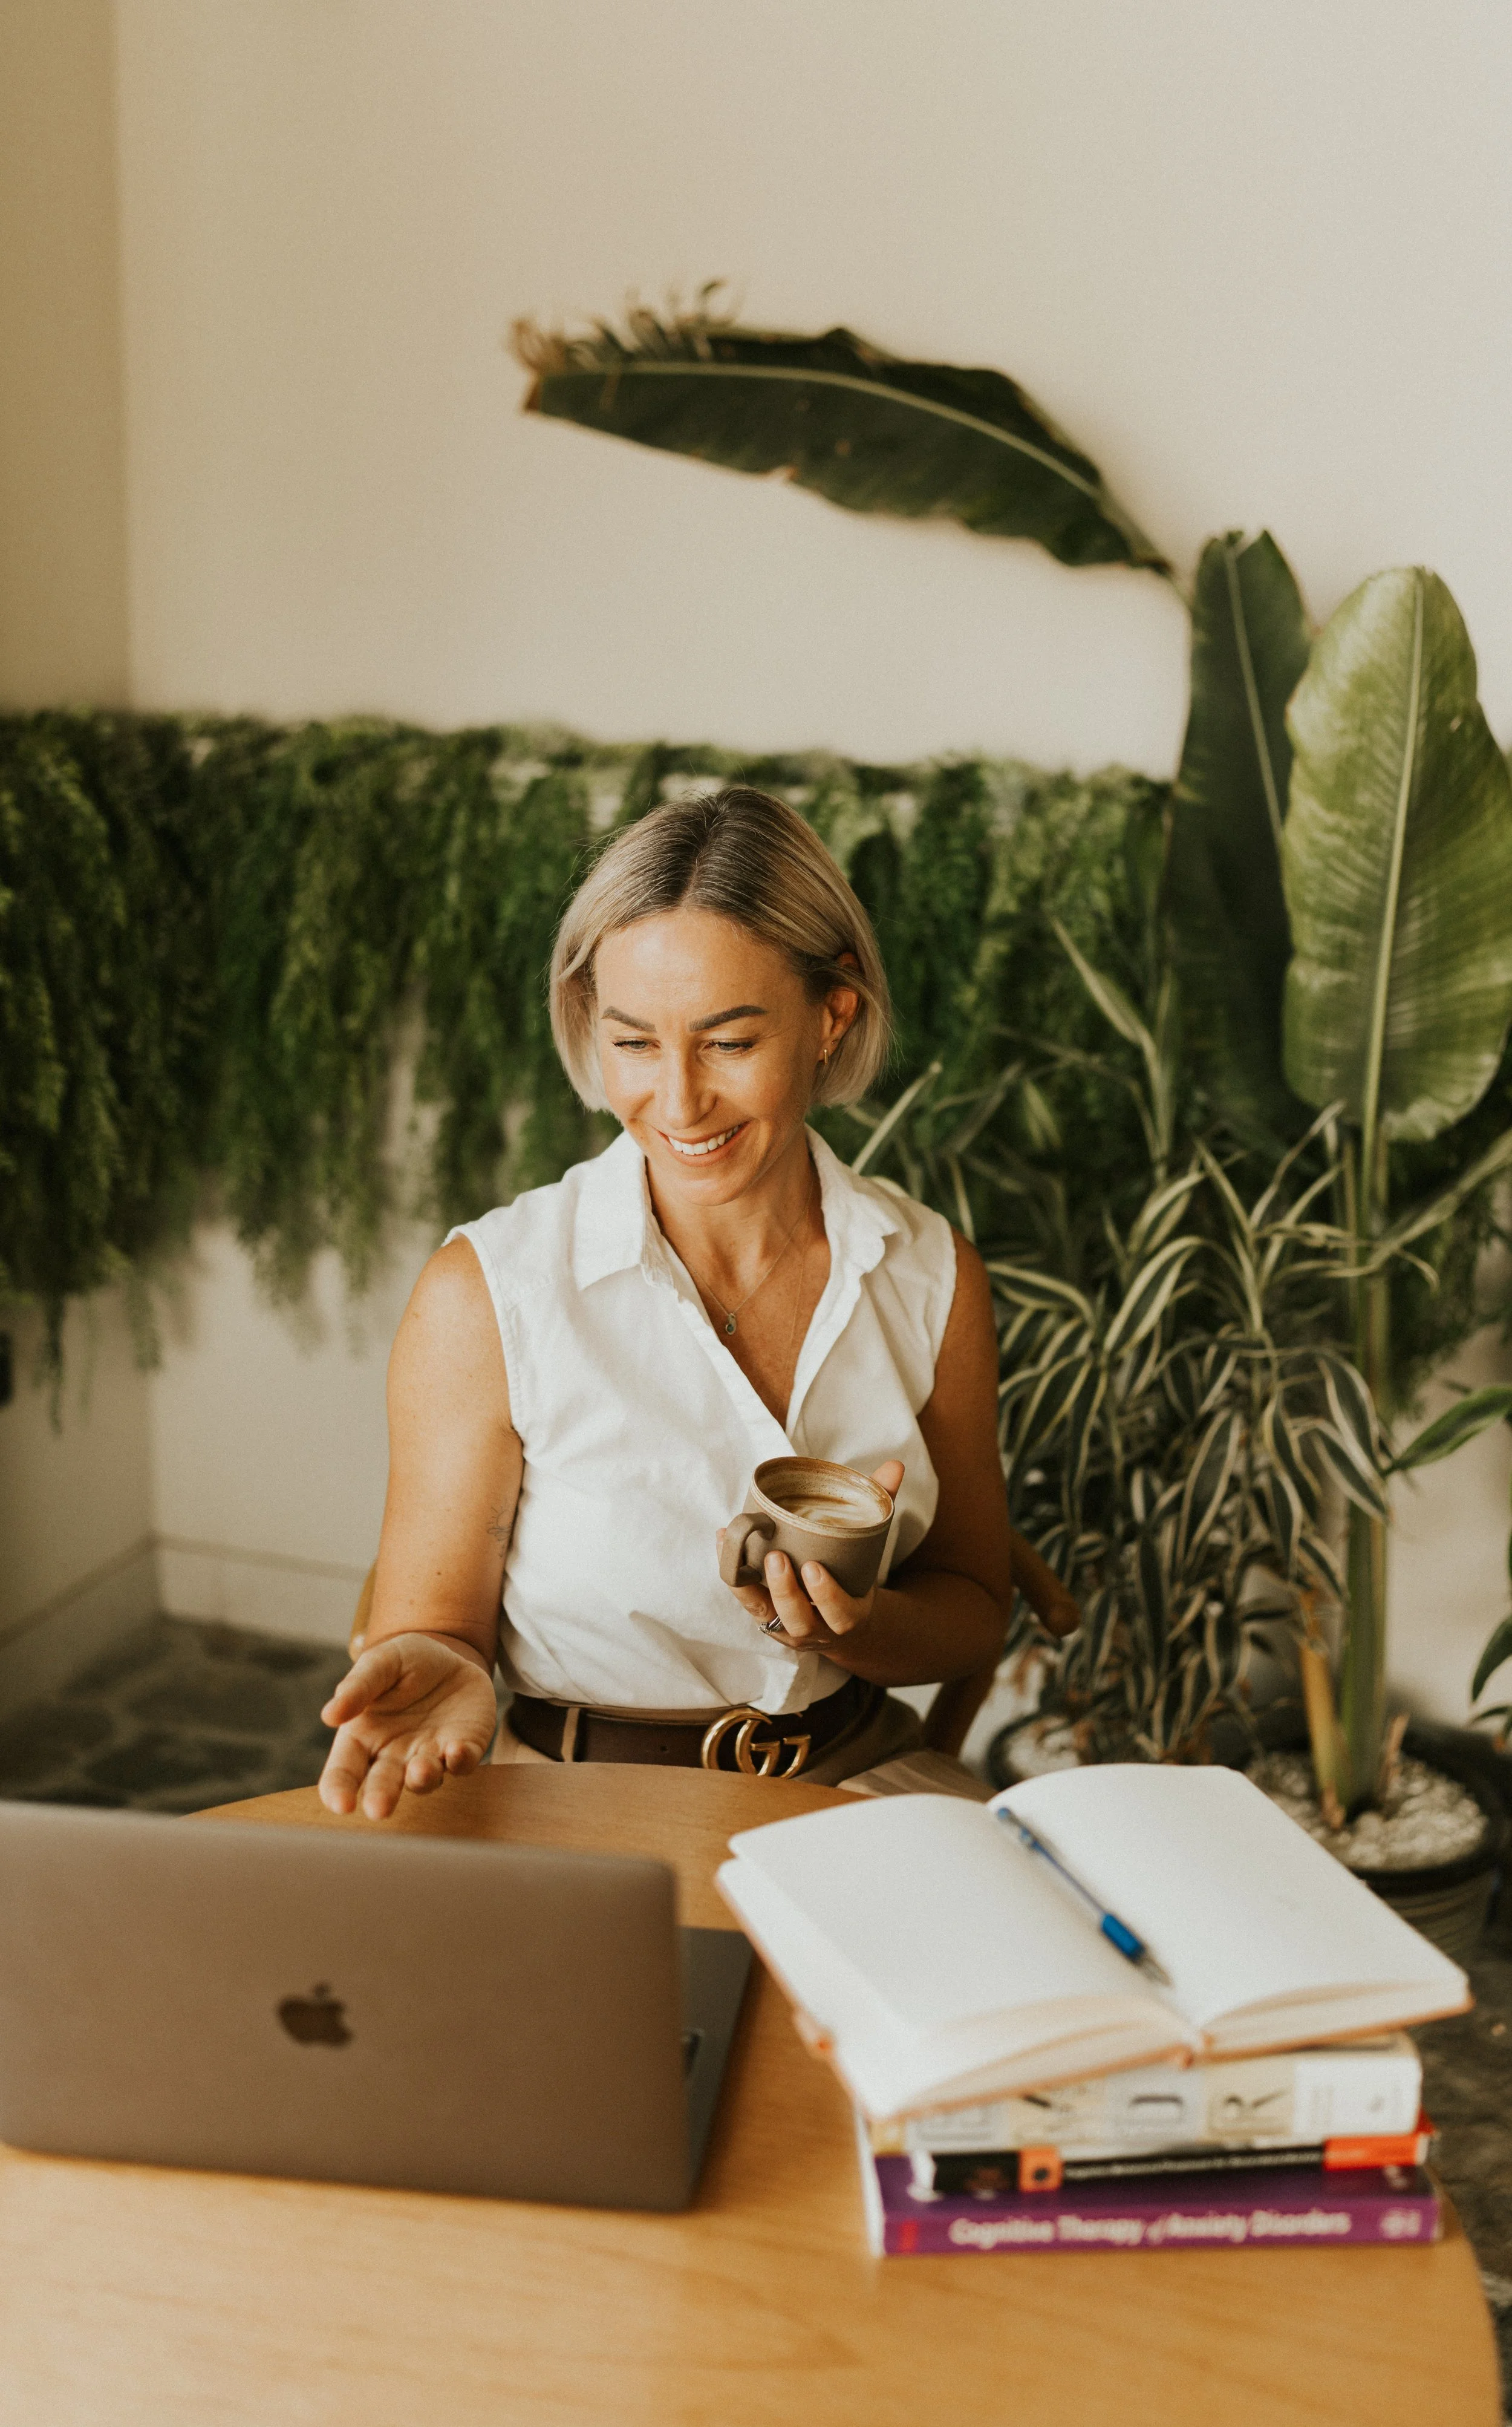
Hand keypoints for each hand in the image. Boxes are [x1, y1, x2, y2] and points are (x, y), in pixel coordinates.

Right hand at [318, 1631, 497, 1819]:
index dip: (338, 1791)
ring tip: (418, 1770)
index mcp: (363, 1737)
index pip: (343, 1772)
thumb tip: (329, 1716)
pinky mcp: (464, 1749)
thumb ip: (358, 1687)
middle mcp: (394, 1755)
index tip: (341, 1804)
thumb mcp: (380, 1663)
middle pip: (382, 1785)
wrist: (451, 1657)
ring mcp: (430, 1756)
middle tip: (379, 1809)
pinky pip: (463, 1763)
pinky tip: (456, 1750)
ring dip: (422, 1778)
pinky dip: (460, 1760)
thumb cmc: (405, 1663)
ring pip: (424, 1780)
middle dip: (380, 1798)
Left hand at [719, 1460, 904, 1652]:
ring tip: (744, 1547)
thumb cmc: (854, 1575)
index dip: (826, 1596)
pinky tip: (725, 1538)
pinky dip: (732, 1569)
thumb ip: (881, 1507)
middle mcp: (815, 1629)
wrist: (840, 1620)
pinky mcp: (762, 1615)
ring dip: (751, 1582)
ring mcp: (786, 1625)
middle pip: (797, 1620)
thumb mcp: (871, 1548)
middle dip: (785, 1590)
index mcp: (848, 1617)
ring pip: (764, 1613)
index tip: (814, 1568)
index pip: (840, 1615)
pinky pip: (744, 1596)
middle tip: (777, 1558)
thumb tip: (895, 1467)